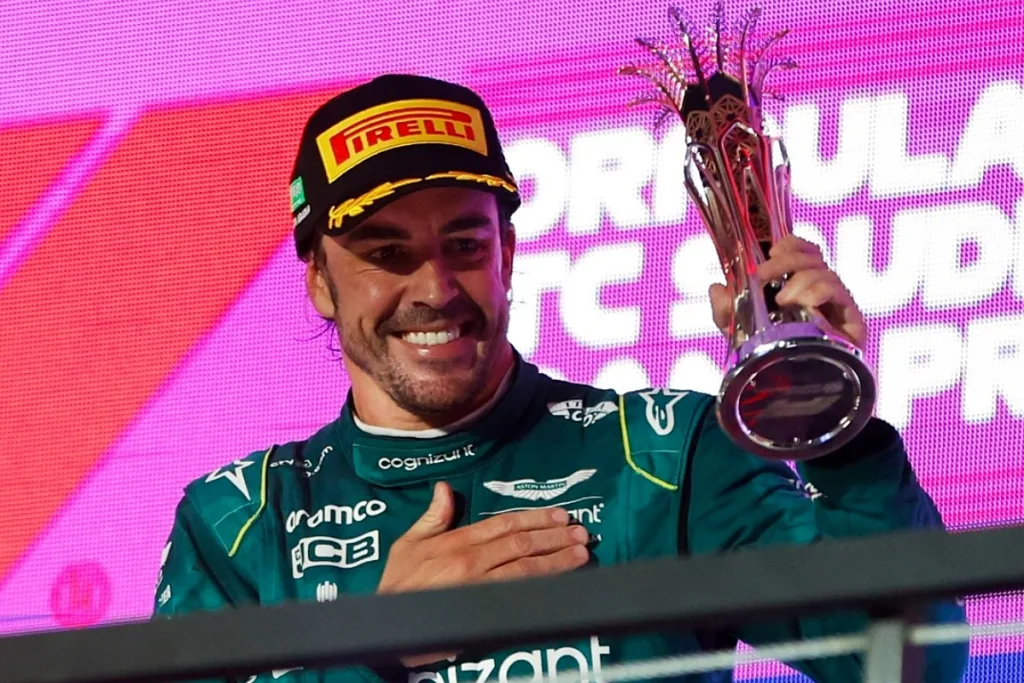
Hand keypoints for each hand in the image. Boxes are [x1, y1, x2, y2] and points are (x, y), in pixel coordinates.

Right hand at [377, 482, 589, 666]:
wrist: (385, 625)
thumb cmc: (396, 584)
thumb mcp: (407, 544)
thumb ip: (432, 517)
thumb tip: (444, 488)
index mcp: (456, 542)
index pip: (504, 524)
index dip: (536, 518)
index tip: (560, 515)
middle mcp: (471, 561)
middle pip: (521, 545)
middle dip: (555, 537)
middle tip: (582, 532)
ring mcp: (477, 588)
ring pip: (525, 570)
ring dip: (557, 561)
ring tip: (581, 554)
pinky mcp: (481, 612)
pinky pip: (518, 597)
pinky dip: (542, 588)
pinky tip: (561, 584)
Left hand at [708, 235, 867, 350]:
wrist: (792, 397)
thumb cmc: (770, 360)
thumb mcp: (739, 333)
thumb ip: (726, 310)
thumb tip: (716, 288)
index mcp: (800, 286)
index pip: (804, 251)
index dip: (790, 244)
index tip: (770, 251)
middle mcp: (822, 292)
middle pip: (813, 258)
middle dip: (785, 260)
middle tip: (761, 275)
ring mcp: (838, 307)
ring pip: (825, 273)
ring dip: (800, 279)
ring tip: (782, 299)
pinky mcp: (852, 323)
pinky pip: (840, 293)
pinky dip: (820, 290)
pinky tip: (805, 302)